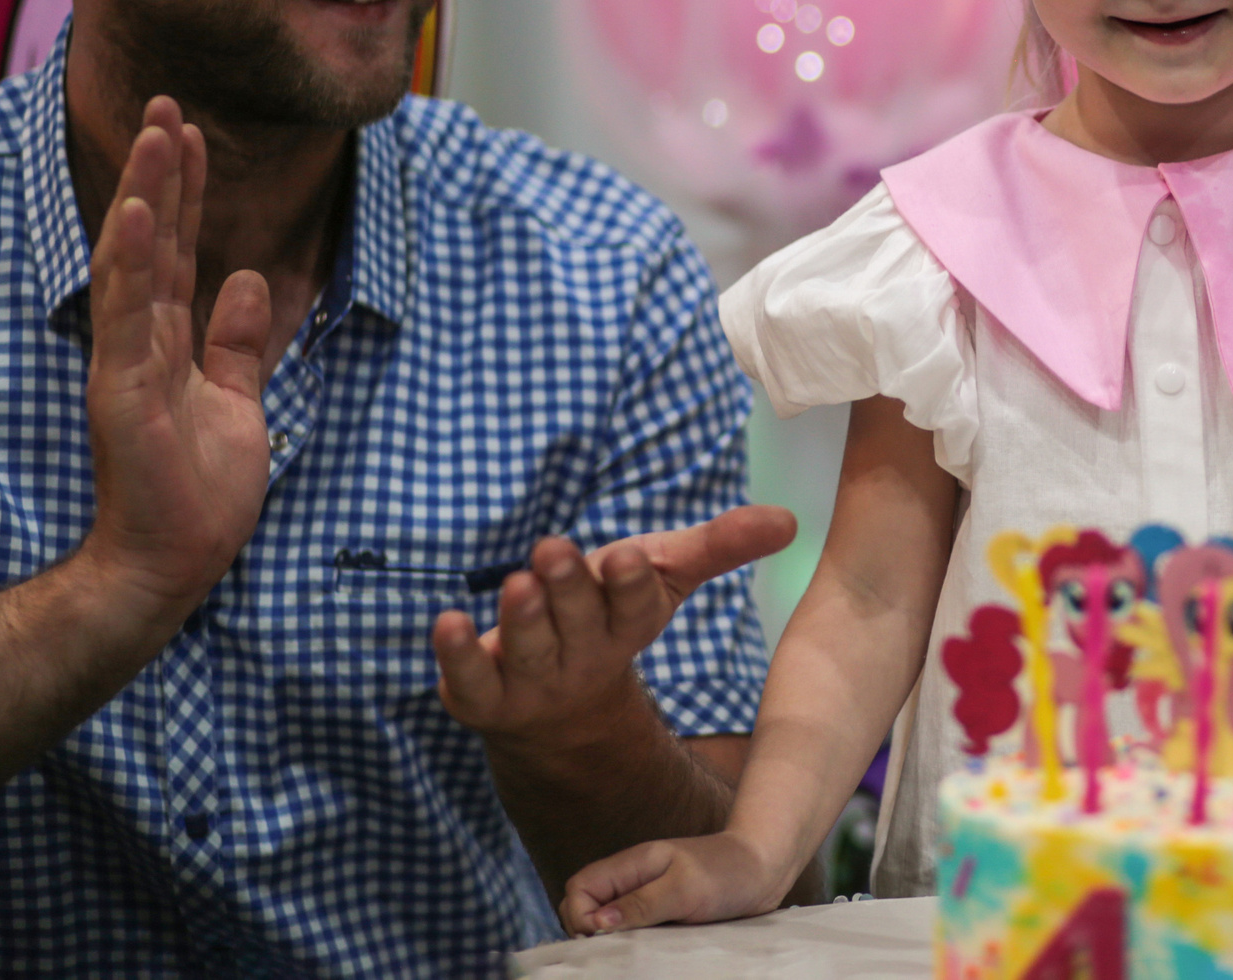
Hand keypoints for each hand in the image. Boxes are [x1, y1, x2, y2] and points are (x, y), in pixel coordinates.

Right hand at [78, 97, 273, 612]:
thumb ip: (239, 342)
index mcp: (165, 341)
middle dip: (160, 172)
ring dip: (143, 195)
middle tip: (168, 104)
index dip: (183, 192)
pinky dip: (128, 261)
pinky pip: (125, 315)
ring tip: (155, 133)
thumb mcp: (238, 400)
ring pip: (133, 261)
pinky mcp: (122, 389)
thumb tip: (250, 277)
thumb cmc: (199, 493)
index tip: (191, 134)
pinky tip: (132, 213)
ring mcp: (125, 361)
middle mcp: (137, 340)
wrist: (171, 562)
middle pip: (149, 240)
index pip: (173, 249)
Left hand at [432, 505, 795, 749]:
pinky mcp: (482, 695)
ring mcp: (532, 681)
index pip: (634, 608)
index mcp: (628, 625)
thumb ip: (718, 546)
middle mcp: (582, 657)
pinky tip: (442, 624)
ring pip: (527, 650)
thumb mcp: (664, 577)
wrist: (559, 713)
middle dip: (566, 588)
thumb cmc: (609, 619)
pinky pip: (468, 678)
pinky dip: (454, 655)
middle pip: (576, 625)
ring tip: (514, 584)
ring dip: (519, 619)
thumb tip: (790, 519)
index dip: (629, 585)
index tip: (627, 556)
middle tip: (551, 550)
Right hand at [561, 830, 789, 933]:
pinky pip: (633, 935)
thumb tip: (597, 923)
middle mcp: (633, 883)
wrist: (766, 871)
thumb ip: (641, 903)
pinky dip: (634, 947)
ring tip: (638, 953)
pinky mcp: (662, 918)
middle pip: (585, 908)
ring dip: (614, 944)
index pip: (579, 889)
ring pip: (608, 926)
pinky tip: (649, 956)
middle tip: (622, 948)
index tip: (605, 936)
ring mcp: (647, 901)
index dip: (580, 915)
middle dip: (590, 933)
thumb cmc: (727, 871)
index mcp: (632, 866)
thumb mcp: (684, 887)